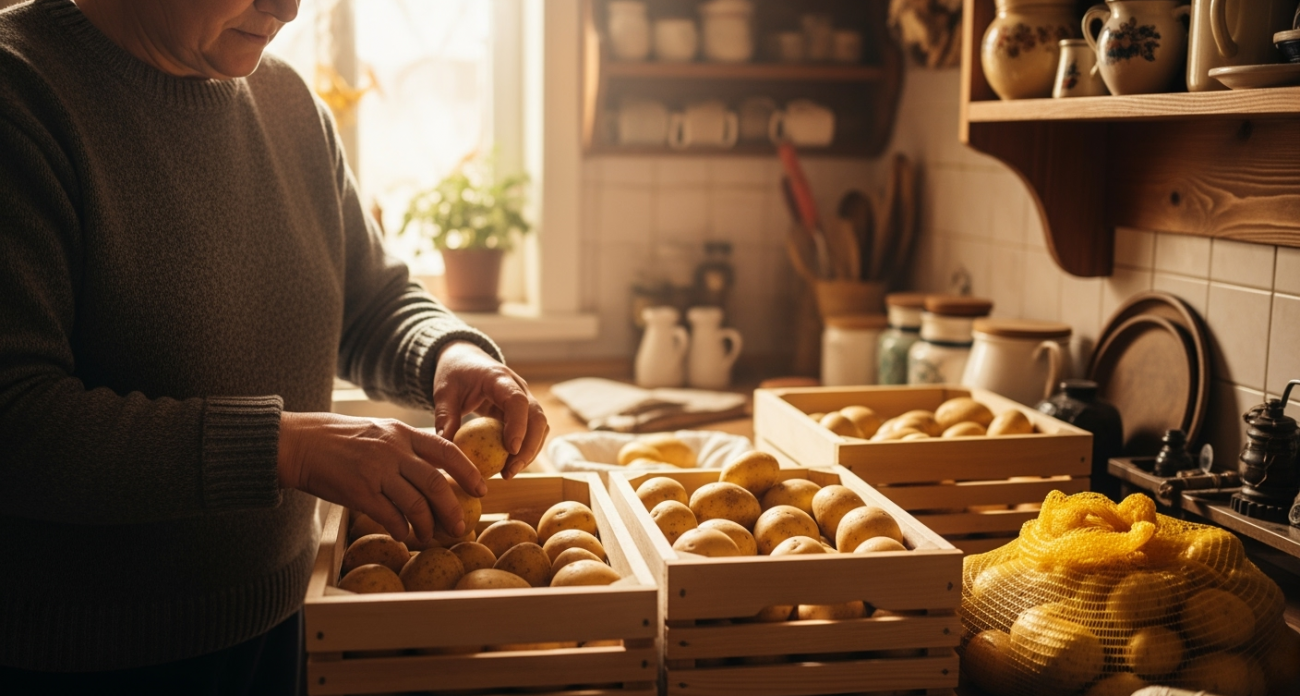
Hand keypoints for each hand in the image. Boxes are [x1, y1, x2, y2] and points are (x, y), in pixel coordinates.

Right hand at [277, 412, 486, 543]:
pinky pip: (390, 517)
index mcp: (402, 433)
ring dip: (428, 525)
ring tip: (431, 536)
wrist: (300, 443)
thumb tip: (435, 466)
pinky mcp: (359, 492)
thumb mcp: (379, 431)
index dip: (468, 471)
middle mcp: (393, 450)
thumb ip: (405, 446)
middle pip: (437, 483)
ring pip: (416, 504)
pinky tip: (405, 537)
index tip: (481, 488)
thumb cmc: (339, 439)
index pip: (447, 450)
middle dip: (453, 508)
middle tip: (461, 525)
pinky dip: (402, 530)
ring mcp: (376, 472)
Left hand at [433, 341, 548, 477]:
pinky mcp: (523, 411)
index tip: (511, 449)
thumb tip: (446, 447)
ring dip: (530, 451)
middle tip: (510, 471)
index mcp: (498, 378)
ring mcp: (525, 399)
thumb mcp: (444, 392)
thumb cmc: (454, 374)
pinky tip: (509, 465)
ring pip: (541, 426)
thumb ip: (445, 417)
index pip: (517, 401)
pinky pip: (533, 431)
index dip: (518, 425)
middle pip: (537, 417)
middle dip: (529, 447)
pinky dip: (526, 449)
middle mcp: (518, 387)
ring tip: (508, 473)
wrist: (465, 359)